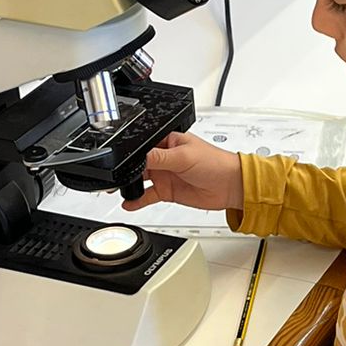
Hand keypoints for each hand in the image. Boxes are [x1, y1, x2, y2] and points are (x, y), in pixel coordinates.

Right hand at [122, 132, 243, 214]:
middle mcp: (164, 157)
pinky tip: (129, 203)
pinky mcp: (167, 191)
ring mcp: (165, 175)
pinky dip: (137, 200)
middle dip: (126, 170)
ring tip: (117, 190)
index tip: (120, 160)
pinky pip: (147, 196)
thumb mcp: (183, 156)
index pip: (143, 146)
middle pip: (139, 163)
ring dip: (130, 185)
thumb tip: (138, 157)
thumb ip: (159, 158)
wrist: (230, 187)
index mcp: (168, 142)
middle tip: (115, 177)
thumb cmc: (215, 163)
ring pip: (140, 180)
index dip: (131, 153)